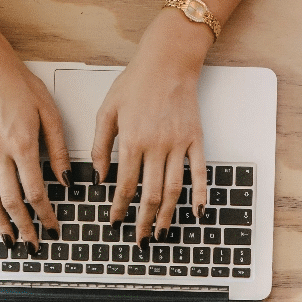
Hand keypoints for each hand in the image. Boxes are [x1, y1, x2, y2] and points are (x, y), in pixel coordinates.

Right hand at [0, 46, 70, 247]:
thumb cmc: (20, 85)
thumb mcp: (50, 114)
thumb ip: (59, 150)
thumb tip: (67, 180)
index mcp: (23, 144)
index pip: (35, 191)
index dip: (45, 215)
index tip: (53, 227)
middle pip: (11, 201)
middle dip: (23, 227)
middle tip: (33, 244)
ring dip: (0, 222)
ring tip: (10, 239)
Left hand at [91, 15, 207, 245]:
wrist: (168, 62)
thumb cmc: (135, 83)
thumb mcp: (107, 111)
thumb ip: (100, 146)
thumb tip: (100, 176)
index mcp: (132, 141)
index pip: (125, 184)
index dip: (120, 207)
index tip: (115, 221)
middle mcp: (157, 147)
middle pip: (151, 194)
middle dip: (143, 220)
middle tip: (139, 239)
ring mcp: (179, 145)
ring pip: (174, 189)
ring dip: (168, 215)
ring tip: (162, 232)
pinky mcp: (196, 141)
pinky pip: (199, 173)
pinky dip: (200, 195)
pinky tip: (197, 212)